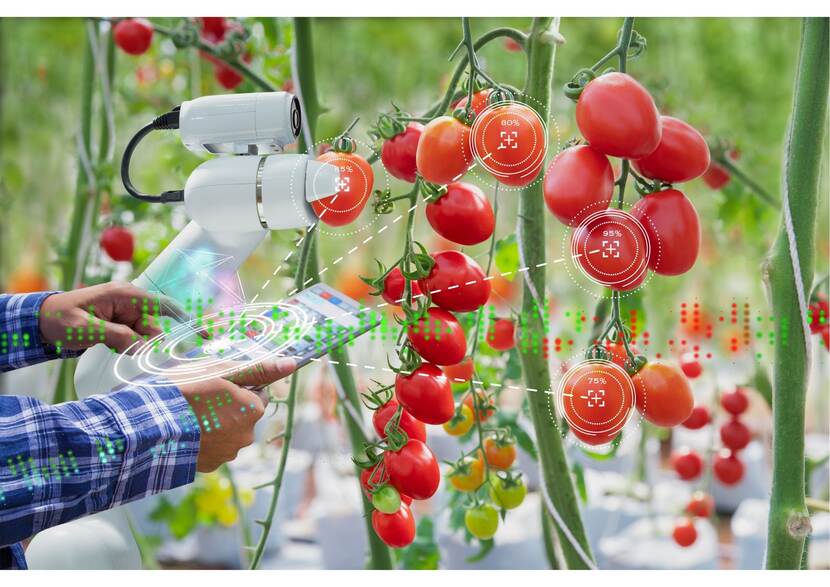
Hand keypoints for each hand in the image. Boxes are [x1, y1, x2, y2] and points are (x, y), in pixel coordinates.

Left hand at [39, 282, 177, 352]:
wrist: (39, 321)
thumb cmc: (59, 318)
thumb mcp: (85, 328)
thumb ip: (115, 336)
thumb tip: (142, 348)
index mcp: (125, 295)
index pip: (163, 305)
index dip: (185, 319)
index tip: (202, 335)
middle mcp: (130, 303)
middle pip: (154, 328)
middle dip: (145, 343)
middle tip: (121, 348)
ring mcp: (126, 315)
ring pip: (145, 338)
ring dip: (132, 347)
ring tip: (107, 345)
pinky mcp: (121, 326)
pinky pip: (134, 341)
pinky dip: (126, 348)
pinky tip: (108, 346)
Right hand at [174, 357, 296, 471]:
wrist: (150, 426)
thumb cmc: (186, 391)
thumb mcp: (222, 371)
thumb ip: (259, 369)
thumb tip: (291, 364)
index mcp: (253, 410)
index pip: (256, 392)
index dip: (237, 385)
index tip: (216, 384)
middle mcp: (246, 436)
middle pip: (243, 414)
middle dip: (227, 406)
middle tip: (200, 398)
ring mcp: (227, 454)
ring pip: (227, 432)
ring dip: (214, 424)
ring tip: (188, 415)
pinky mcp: (208, 466)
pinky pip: (211, 448)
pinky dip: (202, 440)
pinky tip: (185, 431)